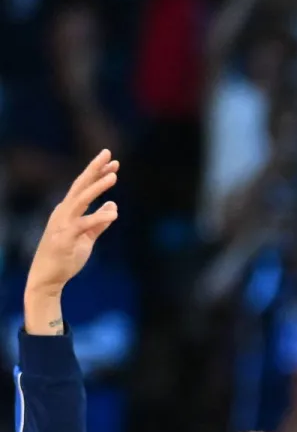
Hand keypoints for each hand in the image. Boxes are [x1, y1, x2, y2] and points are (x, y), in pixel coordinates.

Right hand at [25, 150, 118, 302]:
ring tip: (113, 176)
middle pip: (80, 186)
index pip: (84, 187)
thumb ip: (100, 222)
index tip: (113, 162)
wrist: (49, 278)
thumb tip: (113, 206)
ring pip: (80, 200)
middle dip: (94, 169)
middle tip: (109, 154)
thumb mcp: (88, 237)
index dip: (97, 173)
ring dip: (96, 187)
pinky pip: (82, 225)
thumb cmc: (66, 256)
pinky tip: (114, 214)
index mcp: (68, 211)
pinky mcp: (65, 239)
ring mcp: (62, 224)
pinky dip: (98, 218)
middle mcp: (63, 213)